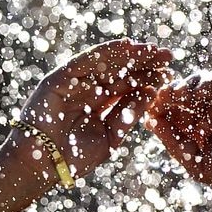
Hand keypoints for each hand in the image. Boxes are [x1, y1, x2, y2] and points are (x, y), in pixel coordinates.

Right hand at [13, 39, 171, 183]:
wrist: (42, 165)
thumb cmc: (74, 158)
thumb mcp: (111, 136)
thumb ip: (128, 114)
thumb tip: (151, 91)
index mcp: (99, 105)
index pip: (127, 87)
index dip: (148, 78)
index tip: (170, 73)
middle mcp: (87, 90)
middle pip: (120, 72)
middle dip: (144, 63)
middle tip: (169, 56)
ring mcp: (73, 83)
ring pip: (106, 63)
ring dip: (130, 54)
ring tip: (152, 49)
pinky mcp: (60, 78)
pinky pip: (86, 61)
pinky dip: (106, 52)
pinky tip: (128, 46)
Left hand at [146, 72, 211, 193]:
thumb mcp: (197, 163)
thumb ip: (174, 143)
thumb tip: (148, 122)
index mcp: (196, 126)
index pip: (172, 111)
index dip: (159, 107)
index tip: (147, 110)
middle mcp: (211, 110)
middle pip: (184, 93)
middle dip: (170, 93)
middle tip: (158, 96)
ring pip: (201, 83)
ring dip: (186, 88)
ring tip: (175, 96)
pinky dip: (208, 86)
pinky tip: (198, 104)